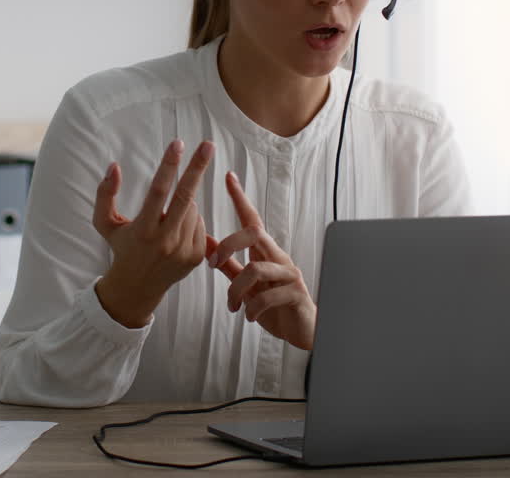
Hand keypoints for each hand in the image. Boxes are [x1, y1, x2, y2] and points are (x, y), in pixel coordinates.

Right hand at [92, 139, 213, 327]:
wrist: (137, 288)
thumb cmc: (121, 248)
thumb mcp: (104, 224)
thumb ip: (105, 195)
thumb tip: (114, 166)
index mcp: (142, 230)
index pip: (158, 191)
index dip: (169, 165)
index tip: (177, 143)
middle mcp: (165, 240)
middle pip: (185, 196)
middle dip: (197, 168)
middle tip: (208, 145)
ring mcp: (183, 250)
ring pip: (192, 209)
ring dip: (183, 203)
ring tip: (166, 218)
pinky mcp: (196, 256)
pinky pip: (199, 224)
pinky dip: (190, 219)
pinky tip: (176, 230)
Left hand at [207, 171, 316, 350]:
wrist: (303, 332)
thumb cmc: (275, 307)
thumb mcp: (246, 286)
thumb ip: (228, 265)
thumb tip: (206, 242)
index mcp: (266, 253)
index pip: (252, 220)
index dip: (240, 198)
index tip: (228, 177)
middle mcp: (279, 258)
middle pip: (254, 233)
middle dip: (228, 244)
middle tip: (213, 263)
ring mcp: (289, 275)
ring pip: (256, 268)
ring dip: (235, 290)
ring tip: (232, 307)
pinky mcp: (295, 294)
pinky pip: (268, 296)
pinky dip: (252, 309)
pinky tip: (249, 317)